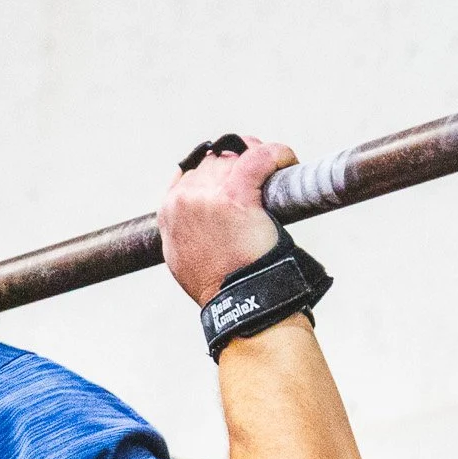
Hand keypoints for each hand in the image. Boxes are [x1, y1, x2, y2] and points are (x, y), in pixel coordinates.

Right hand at [157, 138, 296, 307]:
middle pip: (215, 161)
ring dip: (258, 160)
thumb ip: (182, 228)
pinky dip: (278, 155)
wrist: (238, 303)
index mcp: (169, 212)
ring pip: (236, 157)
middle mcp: (184, 200)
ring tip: (275, 174)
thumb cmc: (218, 286)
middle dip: (239, 163)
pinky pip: (260, 157)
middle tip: (262, 177)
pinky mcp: (236, 195)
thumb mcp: (181, 257)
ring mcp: (208, 196)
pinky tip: (288, 163)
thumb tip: (195, 213)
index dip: (218, 169)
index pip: (193, 171)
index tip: (237, 175)